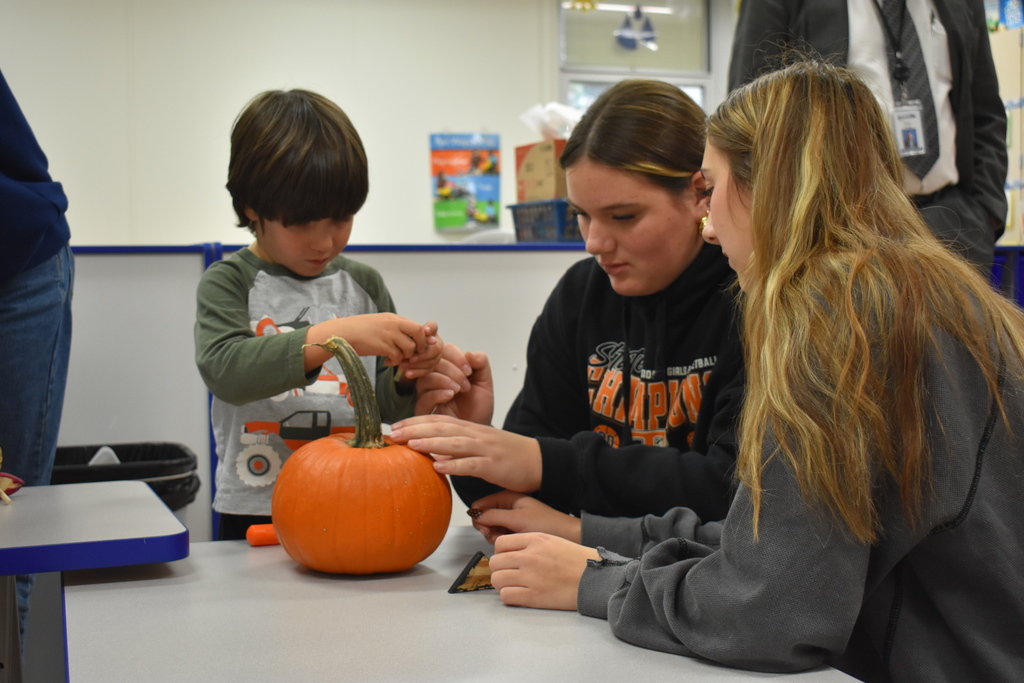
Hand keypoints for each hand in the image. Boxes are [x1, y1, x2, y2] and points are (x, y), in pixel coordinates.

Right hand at [304, 314, 429, 370]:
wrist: (342, 333)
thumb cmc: (360, 330)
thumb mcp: (380, 324)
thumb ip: (395, 328)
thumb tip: (409, 339)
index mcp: (394, 318)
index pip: (418, 326)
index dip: (422, 338)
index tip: (419, 347)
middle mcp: (393, 324)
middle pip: (418, 333)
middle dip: (419, 346)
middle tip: (412, 355)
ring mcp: (388, 334)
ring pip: (409, 348)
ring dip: (405, 356)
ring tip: (395, 358)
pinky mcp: (382, 345)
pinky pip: (397, 356)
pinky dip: (395, 361)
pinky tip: (387, 361)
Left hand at [389, 415, 540, 491]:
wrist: (539, 461)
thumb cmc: (508, 456)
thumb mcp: (481, 446)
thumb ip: (459, 447)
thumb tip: (434, 454)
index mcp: (471, 429)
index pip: (439, 420)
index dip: (416, 421)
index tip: (395, 426)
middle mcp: (476, 435)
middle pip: (442, 427)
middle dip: (415, 429)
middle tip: (393, 433)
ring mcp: (485, 449)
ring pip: (454, 442)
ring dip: (431, 443)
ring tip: (410, 445)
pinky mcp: (494, 465)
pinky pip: (471, 464)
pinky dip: (454, 465)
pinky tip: (438, 466)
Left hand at [397, 322, 444, 379]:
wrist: (401, 353)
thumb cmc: (403, 341)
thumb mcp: (403, 336)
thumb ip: (409, 333)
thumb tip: (421, 333)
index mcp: (429, 332)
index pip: (434, 326)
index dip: (431, 328)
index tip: (425, 331)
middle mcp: (436, 342)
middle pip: (437, 348)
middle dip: (423, 354)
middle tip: (411, 358)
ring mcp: (436, 355)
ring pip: (432, 361)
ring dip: (417, 364)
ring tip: (403, 365)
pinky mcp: (432, 366)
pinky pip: (427, 371)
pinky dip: (416, 372)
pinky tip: (407, 373)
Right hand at [412, 345, 493, 423]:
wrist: (477, 430)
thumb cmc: (478, 407)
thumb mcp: (484, 383)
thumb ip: (481, 365)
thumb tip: (471, 353)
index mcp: (448, 367)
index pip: (444, 350)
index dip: (456, 357)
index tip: (470, 370)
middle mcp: (434, 377)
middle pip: (433, 362)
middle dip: (452, 370)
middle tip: (466, 384)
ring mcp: (427, 393)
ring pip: (425, 378)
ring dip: (444, 380)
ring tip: (459, 390)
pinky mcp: (423, 410)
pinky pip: (423, 397)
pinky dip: (437, 393)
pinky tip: (450, 395)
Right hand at [469, 490, 580, 544]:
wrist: (565, 535)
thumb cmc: (545, 523)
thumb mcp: (517, 518)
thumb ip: (494, 516)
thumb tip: (475, 515)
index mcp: (508, 497)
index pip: (482, 504)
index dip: (479, 515)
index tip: (484, 527)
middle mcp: (507, 506)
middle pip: (485, 518)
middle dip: (489, 528)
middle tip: (498, 535)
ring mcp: (511, 519)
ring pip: (492, 529)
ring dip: (496, 536)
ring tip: (510, 538)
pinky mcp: (516, 530)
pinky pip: (501, 536)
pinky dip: (504, 540)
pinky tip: (514, 542)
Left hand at [490, 532, 600, 609]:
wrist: (594, 578)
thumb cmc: (575, 560)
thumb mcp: (552, 540)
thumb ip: (530, 543)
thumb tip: (509, 552)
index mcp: (535, 539)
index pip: (500, 543)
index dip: (501, 553)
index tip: (508, 559)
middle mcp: (530, 556)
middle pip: (495, 562)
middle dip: (500, 569)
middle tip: (509, 573)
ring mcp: (530, 576)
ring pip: (497, 579)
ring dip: (502, 583)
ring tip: (513, 585)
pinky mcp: (533, 596)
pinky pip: (505, 596)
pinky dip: (509, 596)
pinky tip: (519, 594)